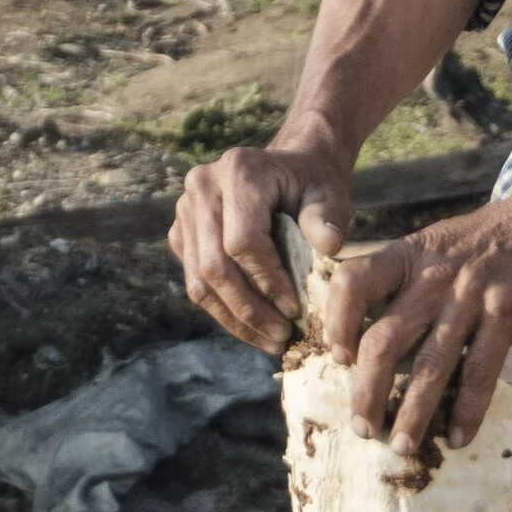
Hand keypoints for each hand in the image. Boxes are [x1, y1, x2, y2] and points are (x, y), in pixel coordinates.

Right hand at [169, 142, 354, 350]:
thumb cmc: (311, 185)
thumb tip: (330, 248)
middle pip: (214, 266)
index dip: (268, 281)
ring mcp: (185, 212)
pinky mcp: (181, 235)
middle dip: (250, 309)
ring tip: (271, 340)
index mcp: (238, 171)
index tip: (295, 308)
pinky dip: (224, 311)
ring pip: (200, 282)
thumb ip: (327, 218)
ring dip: (235, 319)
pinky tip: (254, 327)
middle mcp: (202, 187)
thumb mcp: (329, 194)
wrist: (286, 172)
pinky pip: (196, 283)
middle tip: (282, 335)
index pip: (242, 242)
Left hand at [318, 187, 511, 454]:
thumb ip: (414, 282)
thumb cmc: (498, 235)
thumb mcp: (442, 244)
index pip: (352, 283)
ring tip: (401, 447)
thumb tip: (386, 341)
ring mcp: (471, 292)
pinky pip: (481, 369)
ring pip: (429, 364)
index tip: (338, 358)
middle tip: (362, 427)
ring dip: (411, 413)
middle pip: (383, 339)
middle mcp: (434, 274)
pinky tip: (457, 436)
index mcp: (410, 253)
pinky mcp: (508, 309)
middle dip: (366, 392)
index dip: (337, 324)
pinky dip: (467, 410)